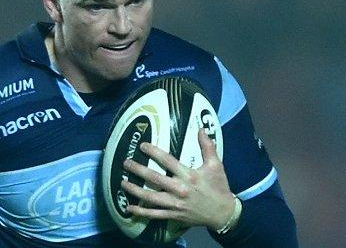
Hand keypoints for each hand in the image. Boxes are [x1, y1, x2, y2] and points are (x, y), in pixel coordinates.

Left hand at [121, 129, 235, 230]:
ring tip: (122, 182)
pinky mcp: (173, 215)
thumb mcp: (216, 165)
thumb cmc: (218, 187)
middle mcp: (179, 189)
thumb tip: (201, 129)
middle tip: (126, 162)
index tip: (142, 145)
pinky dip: (141, 212)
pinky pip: (154, 214)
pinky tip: (129, 208)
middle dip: (137, 170)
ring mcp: (175, 204)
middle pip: (154, 178)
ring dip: (134, 190)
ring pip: (150, 197)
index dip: (153, 152)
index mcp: (189, 175)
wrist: (223, 213)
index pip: (167, 161)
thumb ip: (208, 147)